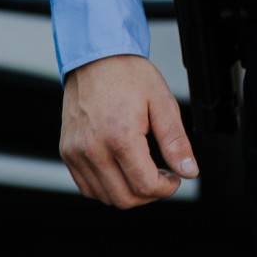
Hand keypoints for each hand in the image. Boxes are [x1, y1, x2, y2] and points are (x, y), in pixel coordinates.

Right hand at [58, 53, 198, 207]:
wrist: (95, 56)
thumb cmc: (127, 74)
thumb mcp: (162, 102)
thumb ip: (176, 141)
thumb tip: (188, 170)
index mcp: (119, 136)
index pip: (145, 186)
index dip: (167, 189)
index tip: (174, 177)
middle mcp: (93, 148)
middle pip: (125, 199)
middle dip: (149, 194)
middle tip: (161, 176)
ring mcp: (76, 152)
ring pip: (104, 197)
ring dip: (128, 193)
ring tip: (141, 171)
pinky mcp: (67, 152)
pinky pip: (86, 186)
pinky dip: (106, 187)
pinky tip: (120, 170)